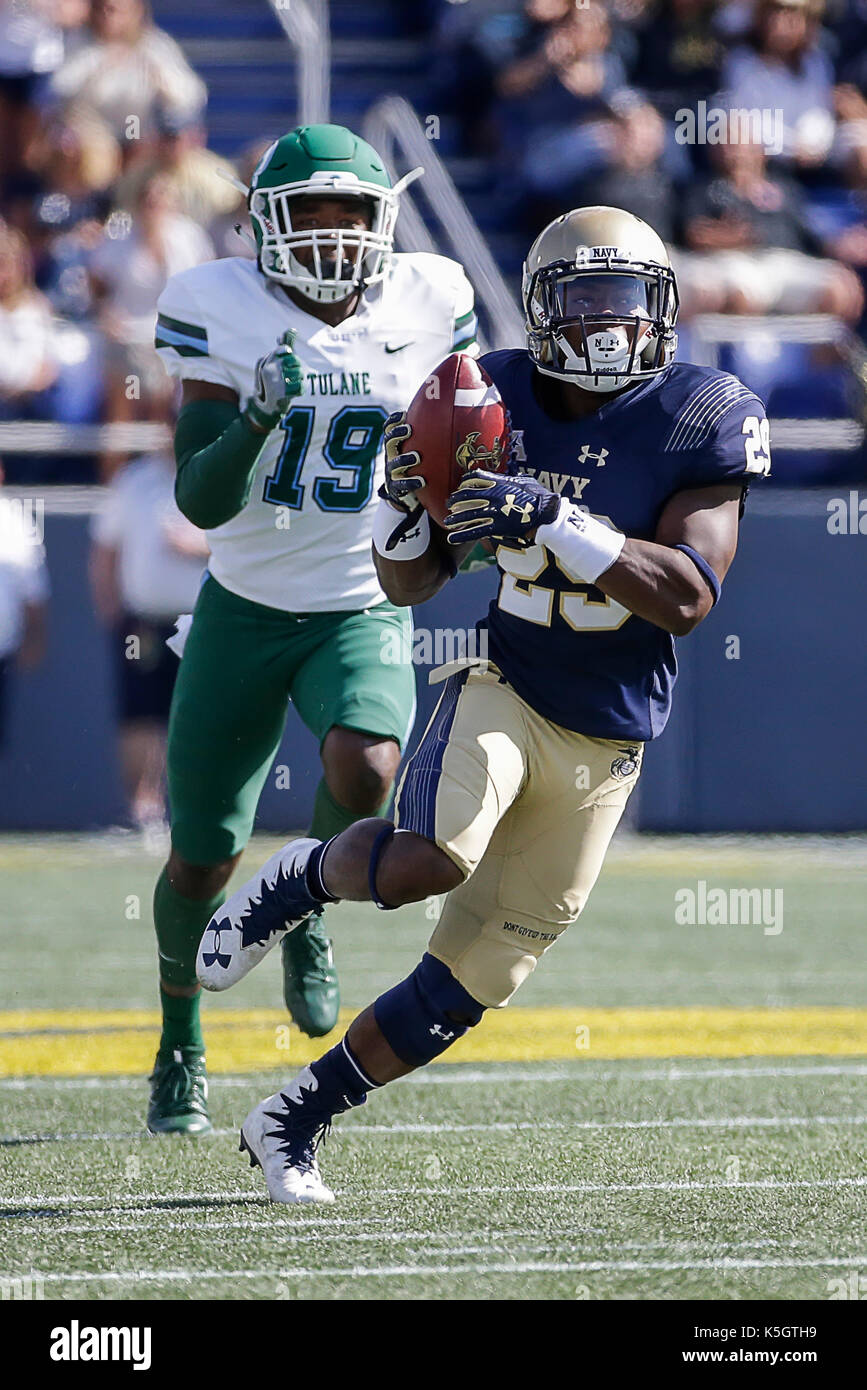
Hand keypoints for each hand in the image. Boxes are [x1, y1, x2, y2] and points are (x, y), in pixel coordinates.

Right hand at [243, 329, 303, 432]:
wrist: (265, 408)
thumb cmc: (273, 382)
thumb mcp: (274, 364)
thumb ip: (283, 348)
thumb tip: (292, 330)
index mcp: (265, 362)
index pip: (285, 349)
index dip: (290, 354)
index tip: (290, 356)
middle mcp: (268, 370)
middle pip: (295, 360)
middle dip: (299, 367)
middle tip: (296, 374)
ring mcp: (274, 383)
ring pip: (299, 373)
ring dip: (300, 379)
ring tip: (294, 383)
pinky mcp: (281, 395)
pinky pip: (300, 387)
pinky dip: (301, 390)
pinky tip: (295, 392)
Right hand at [378, 411, 423, 512]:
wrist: (407, 495)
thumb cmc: (419, 467)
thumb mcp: (421, 451)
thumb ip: (430, 439)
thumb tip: (456, 421)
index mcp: (395, 445)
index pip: (389, 429)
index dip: (393, 421)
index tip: (403, 414)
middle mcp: (391, 456)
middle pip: (389, 442)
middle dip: (398, 434)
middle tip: (409, 430)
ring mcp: (392, 472)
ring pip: (394, 463)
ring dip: (404, 459)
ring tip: (416, 456)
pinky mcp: (396, 488)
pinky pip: (402, 485)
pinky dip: (411, 482)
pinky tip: (422, 481)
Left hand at [443, 470, 560, 546]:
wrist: (547, 512)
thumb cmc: (539, 496)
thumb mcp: (525, 482)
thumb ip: (513, 480)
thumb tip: (510, 478)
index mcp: (499, 482)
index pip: (475, 477)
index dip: (465, 482)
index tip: (461, 486)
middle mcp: (493, 494)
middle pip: (467, 495)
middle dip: (455, 500)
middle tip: (449, 504)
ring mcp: (494, 511)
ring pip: (468, 514)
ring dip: (455, 518)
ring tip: (447, 522)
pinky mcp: (497, 526)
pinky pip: (475, 531)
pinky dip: (462, 535)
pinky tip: (452, 539)